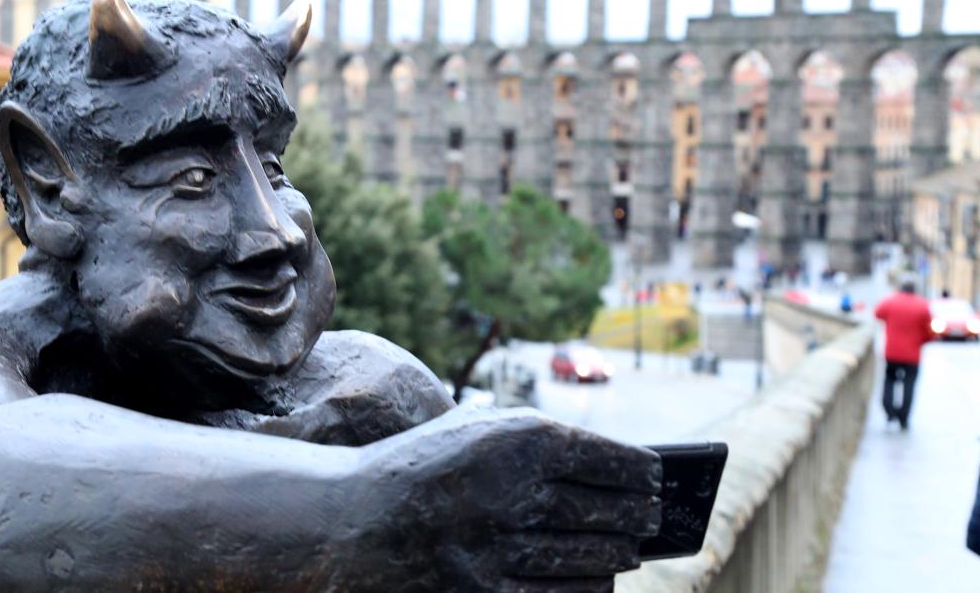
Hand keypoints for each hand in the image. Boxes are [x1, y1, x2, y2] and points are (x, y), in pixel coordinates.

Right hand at [330, 406, 661, 590]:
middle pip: (610, 511)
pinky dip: (590, 589)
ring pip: (592, 556)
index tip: (657, 479)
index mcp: (519, 439)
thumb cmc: (424, 468)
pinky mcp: (485, 592)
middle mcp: (516, 489)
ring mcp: (502, 546)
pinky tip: (599, 580)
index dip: (644, 473)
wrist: (352, 520)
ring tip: (627, 549)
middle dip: (638, 516)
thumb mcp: (478, 431)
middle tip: (650, 517)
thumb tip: (618, 473)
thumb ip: (539, 442)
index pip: (613, 459)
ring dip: (618, 554)